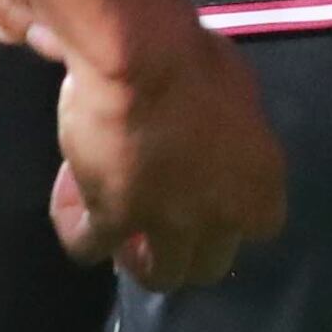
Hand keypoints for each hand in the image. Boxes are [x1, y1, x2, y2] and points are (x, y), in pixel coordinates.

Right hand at [51, 22, 287, 291]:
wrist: (142, 55)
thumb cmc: (193, 55)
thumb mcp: (234, 90)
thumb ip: (228, 129)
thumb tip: (210, 128)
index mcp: (260, 181)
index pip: (261, 226)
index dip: (229, 216)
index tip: (205, 194)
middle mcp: (222, 216)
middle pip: (207, 265)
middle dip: (182, 249)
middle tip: (156, 222)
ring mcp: (169, 225)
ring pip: (157, 276)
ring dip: (136, 256)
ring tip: (115, 225)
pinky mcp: (115, 220)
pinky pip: (88, 246)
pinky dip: (77, 227)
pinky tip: (70, 199)